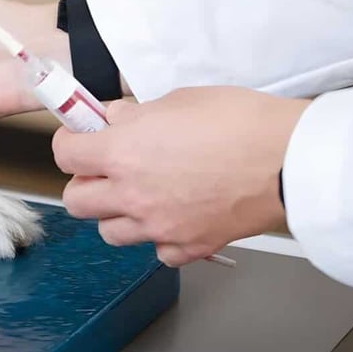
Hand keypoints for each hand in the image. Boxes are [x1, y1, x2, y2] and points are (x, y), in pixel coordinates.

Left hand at [52, 87, 310, 265]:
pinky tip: (175, 216)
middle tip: (105, 169)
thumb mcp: (178, 100)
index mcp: (122, 152)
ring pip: (109, 233)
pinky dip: (159, 238)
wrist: (287, 160)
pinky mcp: (188, 246)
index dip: (71, 143)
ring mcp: (158, 226)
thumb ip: (137, 115)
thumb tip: (115, 119)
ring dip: (116, 214)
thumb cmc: (239, 123)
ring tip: (139, 195)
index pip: (65, 155)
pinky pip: (157, 252)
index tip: (82, 138)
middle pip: (76, 201)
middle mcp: (132, 194)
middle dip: (85, 183)